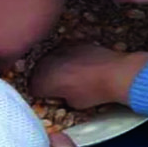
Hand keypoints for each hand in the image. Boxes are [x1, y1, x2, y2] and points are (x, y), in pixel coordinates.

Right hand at [30, 44, 147, 108]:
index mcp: (45, 79)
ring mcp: (60, 49)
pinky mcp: (73, 42)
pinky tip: (77, 64)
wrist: (115, 73)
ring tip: (66, 74)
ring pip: (49, 58)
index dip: (39, 94)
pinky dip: (66, 57)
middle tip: (55, 86)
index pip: (32, 88)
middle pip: (37, 71)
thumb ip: (60, 97)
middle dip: (43, 78)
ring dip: (53, 66)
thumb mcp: (73, 104)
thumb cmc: (94, 92)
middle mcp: (47, 62)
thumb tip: (59, 94)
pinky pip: (63, 51)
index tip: (46, 97)